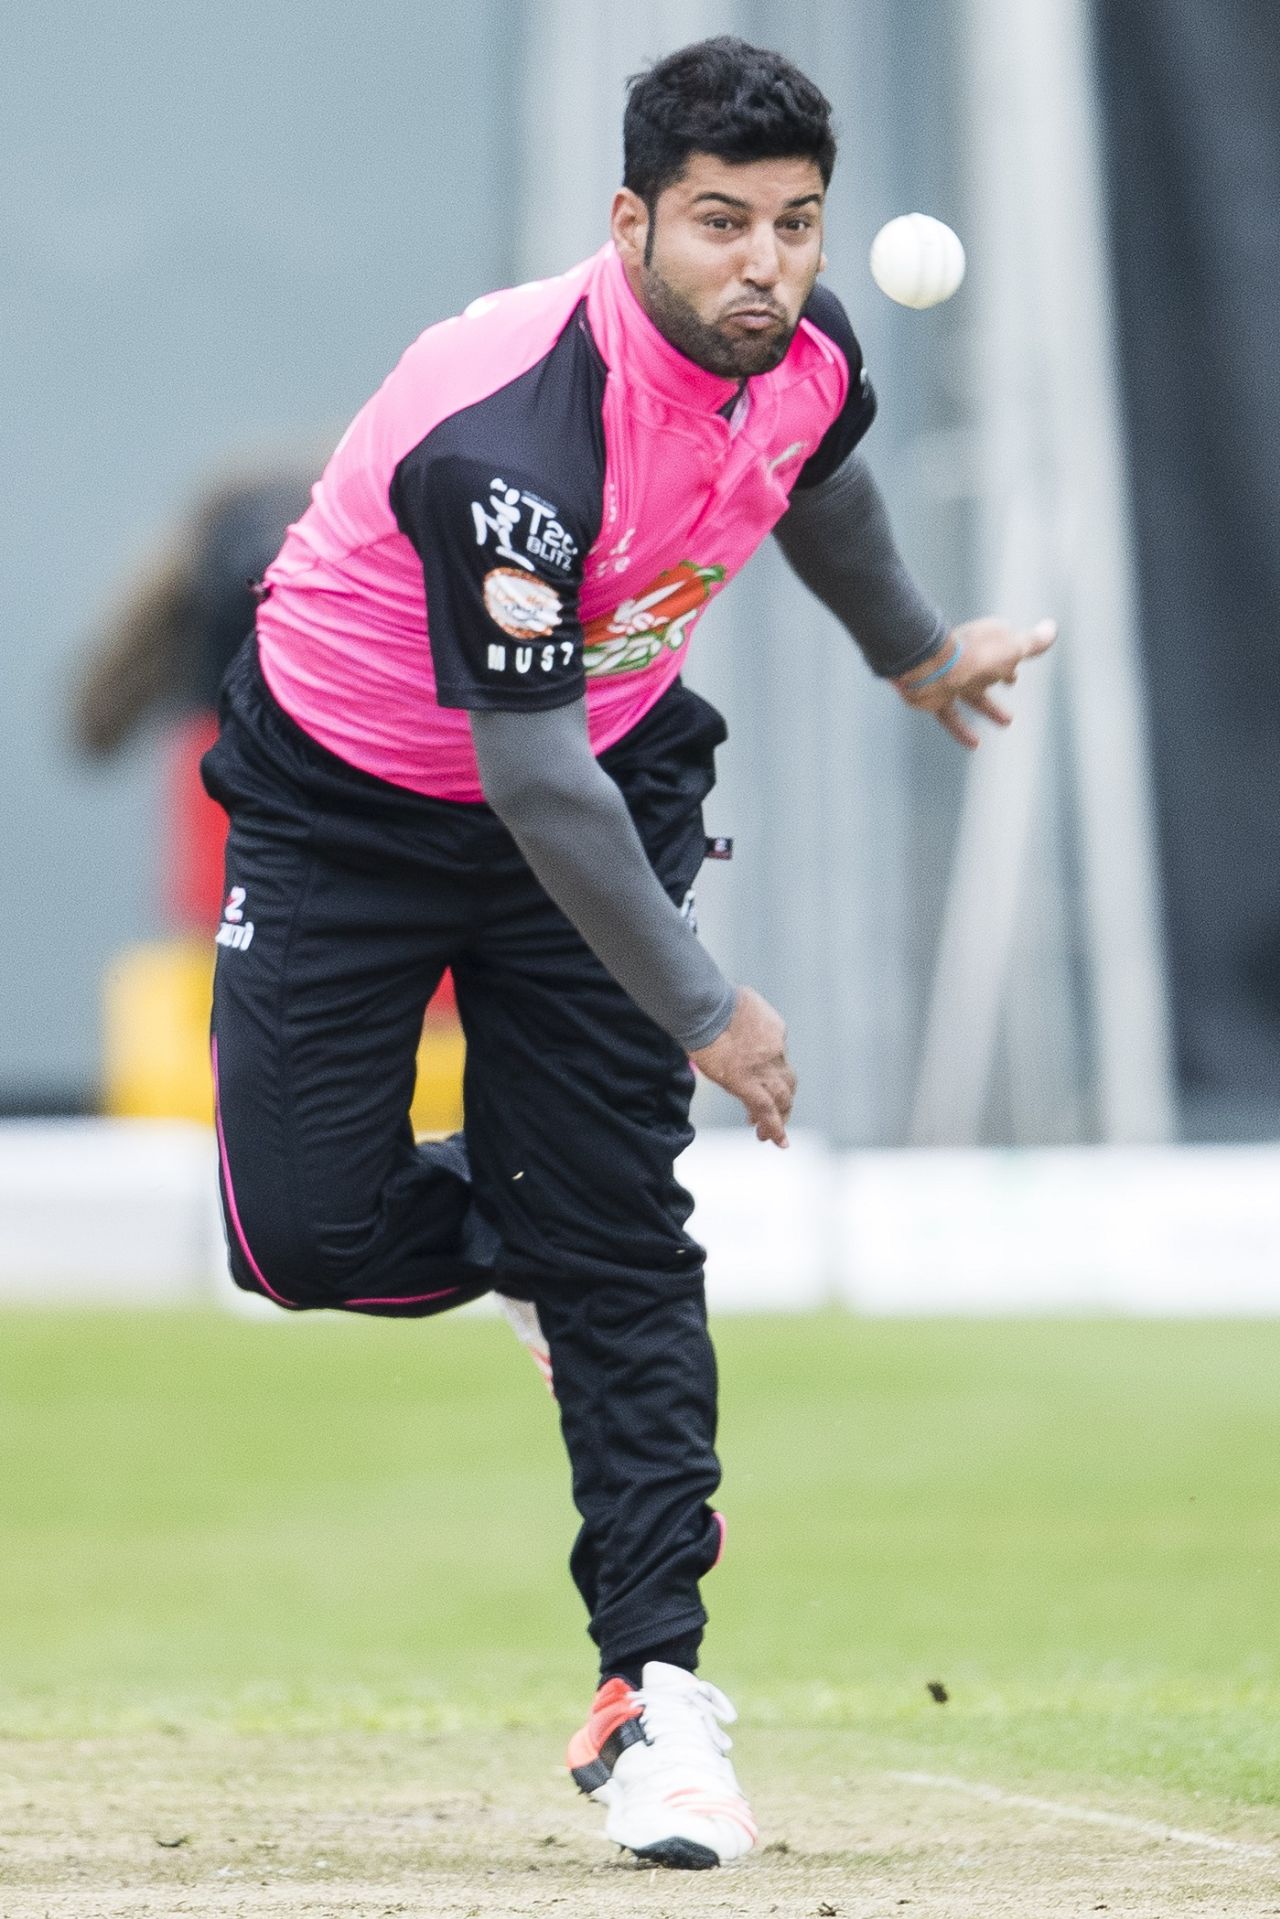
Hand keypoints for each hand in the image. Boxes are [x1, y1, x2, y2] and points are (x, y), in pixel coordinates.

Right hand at [691, 985, 796, 1147]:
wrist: (706, 1007)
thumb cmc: (711, 999)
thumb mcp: (737, 1001)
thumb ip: (741, 1014)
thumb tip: (728, 1014)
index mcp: (774, 1028)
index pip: (778, 1056)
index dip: (772, 1073)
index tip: (762, 1082)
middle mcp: (776, 1050)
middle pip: (786, 1080)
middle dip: (784, 1100)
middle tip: (776, 1114)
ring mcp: (764, 1069)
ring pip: (781, 1098)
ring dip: (780, 1117)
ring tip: (773, 1136)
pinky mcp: (748, 1084)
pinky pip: (766, 1110)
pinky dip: (774, 1127)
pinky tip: (775, 1141)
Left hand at [894, 616, 1056, 748]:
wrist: (932, 669)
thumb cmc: (978, 656)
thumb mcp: (1013, 648)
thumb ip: (1033, 643)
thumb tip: (1051, 629)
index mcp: (987, 641)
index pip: (1003, 647)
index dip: (1013, 653)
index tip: (1018, 663)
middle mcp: (969, 659)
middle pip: (987, 668)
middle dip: (1001, 674)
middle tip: (1012, 682)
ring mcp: (952, 678)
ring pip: (973, 695)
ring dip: (990, 708)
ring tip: (1007, 721)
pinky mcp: (937, 698)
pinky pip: (951, 717)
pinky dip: (963, 731)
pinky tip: (975, 744)